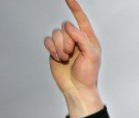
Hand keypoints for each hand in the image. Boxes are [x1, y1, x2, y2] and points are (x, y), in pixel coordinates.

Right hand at [44, 0, 102, 116]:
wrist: (77, 88)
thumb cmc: (88, 75)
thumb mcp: (91, 56)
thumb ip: (82, 39)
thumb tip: (69, 26)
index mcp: (88, 39)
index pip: (81, 19)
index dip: (75, 8)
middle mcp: (76, 40)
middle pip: (65, 28)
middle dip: (66, 41)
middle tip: (71, 54)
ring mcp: (65, 45)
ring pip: (55, 34)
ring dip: (59, 47)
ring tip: (65, 58)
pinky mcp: (54, 50)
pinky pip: (47, 40)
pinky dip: (51, 48)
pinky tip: (57, 58)